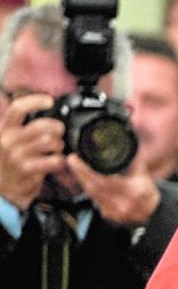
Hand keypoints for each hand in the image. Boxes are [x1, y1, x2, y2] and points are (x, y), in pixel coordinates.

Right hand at [0, 93, 64, 209]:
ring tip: (57, 150)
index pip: (18, 108)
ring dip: (59, 145)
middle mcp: (8, 140)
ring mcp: (17, 155)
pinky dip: (60, 160)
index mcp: (5, 129)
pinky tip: (57, 162)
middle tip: (59, 132)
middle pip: (40, 126)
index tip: (49, 100)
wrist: (6, 188)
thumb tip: (46, 109)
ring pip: (49, 141)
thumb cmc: (14, 160)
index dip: (35, 102)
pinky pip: (53, 160)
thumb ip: (25, 126)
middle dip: (56, 128)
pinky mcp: (27, 169)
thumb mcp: (13, 139)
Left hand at [65, 154, 159, 227]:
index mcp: (134, 192)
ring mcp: (115, 213)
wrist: (153, 215)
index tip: (75, 159)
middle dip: (79, 173)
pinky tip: (86, 182)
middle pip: (93, 188)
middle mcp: (123, 204)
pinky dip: (89, 191)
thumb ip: (134, 160)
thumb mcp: (144, 176)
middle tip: (71, 161)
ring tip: (76, 169)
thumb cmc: (148, 195)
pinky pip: (94, 202)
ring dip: (82, 181)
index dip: (86, 170)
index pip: (104, 181)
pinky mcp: (109, 217)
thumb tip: (127, 143)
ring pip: (91, 195)